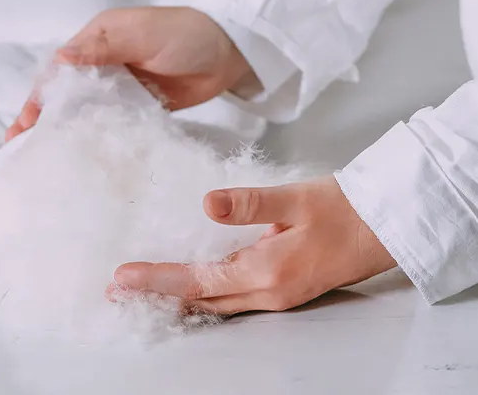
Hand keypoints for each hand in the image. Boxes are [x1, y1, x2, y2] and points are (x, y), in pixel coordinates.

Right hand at [5, 6, 257, 140]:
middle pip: (65, 96)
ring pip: (85, 112)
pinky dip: (98, 138)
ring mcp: (121, 88)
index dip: (37, 100)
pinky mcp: (139, 107)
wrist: (230, 52)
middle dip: (43, 121)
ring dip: (66, 133)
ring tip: (46, 161)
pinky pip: (112, 124)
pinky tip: (87, 157)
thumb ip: (101, 48)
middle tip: (22, 151)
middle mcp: (102, 65)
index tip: (22, 127)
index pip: (56, 73)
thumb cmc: (184, 34)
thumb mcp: (140, 35)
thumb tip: (58, 61)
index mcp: (95, 41)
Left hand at [110, 177, 397, 315]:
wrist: (386, 224)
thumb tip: (206, 203)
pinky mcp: (282, 290)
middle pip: (199, 301)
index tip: (121, 278)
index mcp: (267, 271)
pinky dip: (202, 296)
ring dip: (177, 299)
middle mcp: (268, 292)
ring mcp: (276, 296)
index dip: (156, 280)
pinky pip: (231, 301)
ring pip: (215, 305)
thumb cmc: (344, 209)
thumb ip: (249, 203)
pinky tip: (188, 289)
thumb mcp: (296, 198)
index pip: (197, 281)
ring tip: (142, 291)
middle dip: (157, 296)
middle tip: (118, 290)